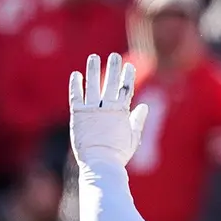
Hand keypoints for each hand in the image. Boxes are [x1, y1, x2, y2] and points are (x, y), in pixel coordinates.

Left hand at [68, 52, 146, 166]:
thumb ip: (137, 121)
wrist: (100, 164)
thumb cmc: (117, 155)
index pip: (126, 89)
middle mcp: (107, 108)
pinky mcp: (78, 115)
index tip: (129, 66)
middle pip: (112, 83)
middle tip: (114, 56)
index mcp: (121, 112)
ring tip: (93, 57)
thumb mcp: (132, 138)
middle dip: (114, 68)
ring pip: (93, 85)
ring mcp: (92, 110)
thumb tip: (144, 107)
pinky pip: (76, 96)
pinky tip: (76, 74)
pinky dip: (76, 85)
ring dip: (94, 70)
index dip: (128, 76)